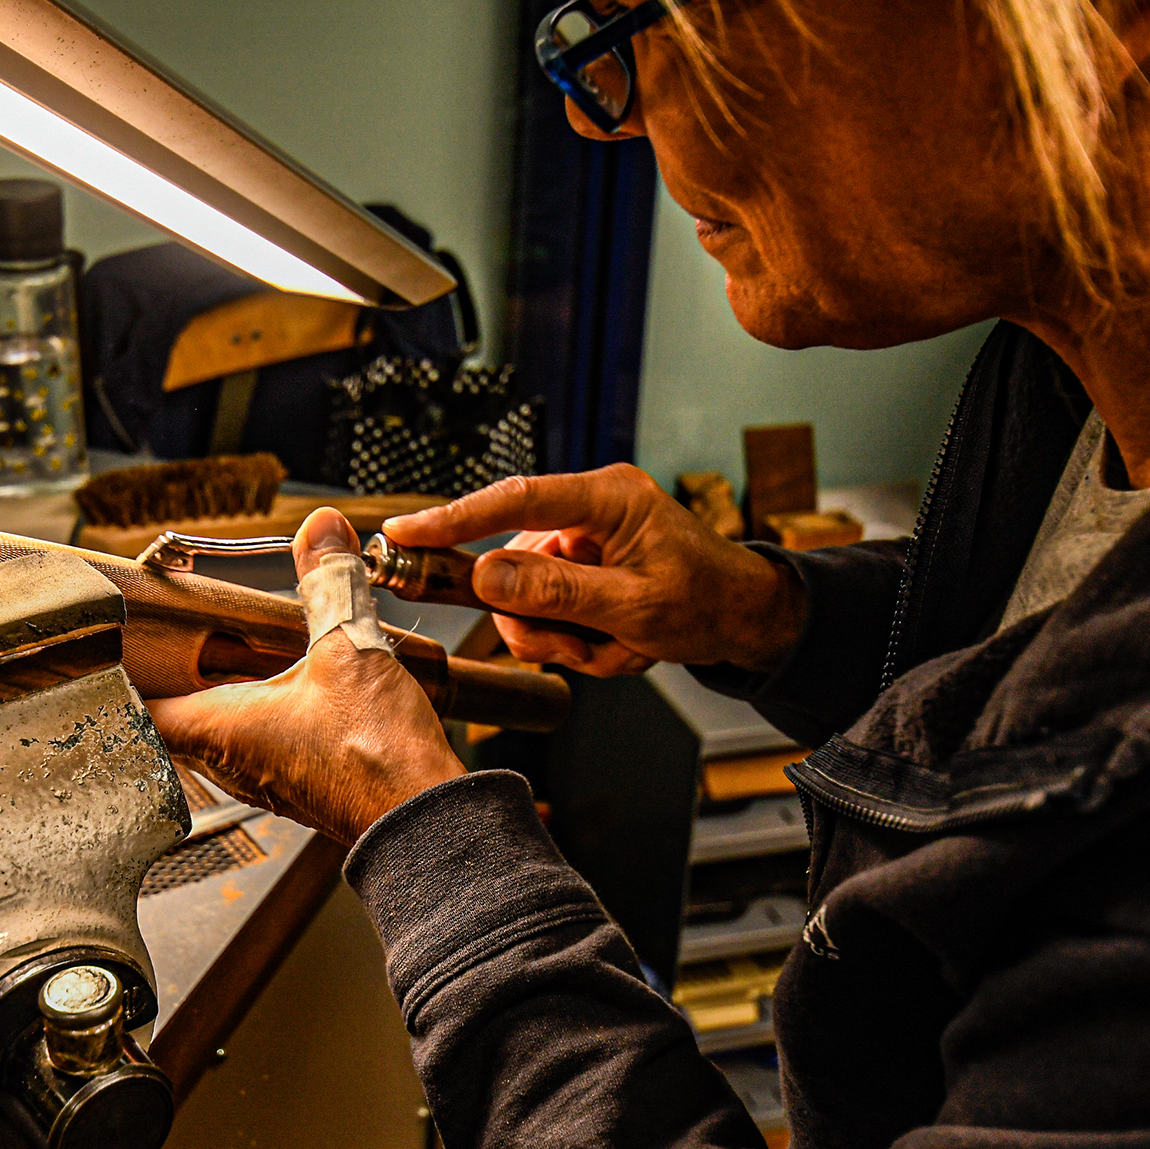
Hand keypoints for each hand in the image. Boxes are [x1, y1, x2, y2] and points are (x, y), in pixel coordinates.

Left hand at [147, 509, 464, 845]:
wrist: (423, 819)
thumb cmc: (376, 756)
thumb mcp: (349, 646)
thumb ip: (328, 582)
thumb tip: (320, 531)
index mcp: (218, 729)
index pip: (137, 709)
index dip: (122, 678)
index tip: (120, 647)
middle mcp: (231, 762)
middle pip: (174, 719)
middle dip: (177, 679)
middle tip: (179, 639)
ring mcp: (264, 780)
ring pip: (220, 735)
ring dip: (223, 698)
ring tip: (231, 657)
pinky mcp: (300, 786)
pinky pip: (261, 747)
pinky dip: (262, 717)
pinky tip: (288, 692)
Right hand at [382, 464, 805, 675]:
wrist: (745, 619)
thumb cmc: (708, 602)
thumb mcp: (633, 607)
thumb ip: (556, 592)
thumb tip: (487, 577)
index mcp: (606, 498)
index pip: (514, 499)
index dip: (454, 518)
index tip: (405, 534)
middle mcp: (587, 511)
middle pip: (514, 567)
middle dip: (544, 623)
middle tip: (585, 650)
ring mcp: (581, 541)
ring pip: (526, 600)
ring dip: (566, 639)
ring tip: (617, 648)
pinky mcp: (578, 567)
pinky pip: (547, 611)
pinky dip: (577, 641)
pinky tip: (616, 644)